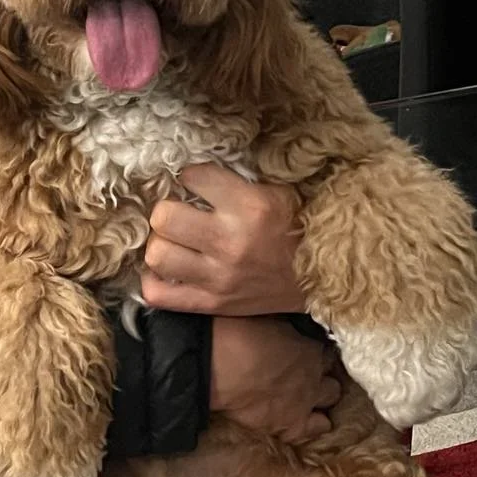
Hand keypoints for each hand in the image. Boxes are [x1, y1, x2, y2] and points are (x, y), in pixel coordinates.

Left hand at [141, 164, 303, 315]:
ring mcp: (218, 278)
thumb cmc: (296, 227)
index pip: (192, 177)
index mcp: (248, 206)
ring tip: (174, 241)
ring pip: (157, 254)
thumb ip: (234, 181)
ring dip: (161, 244)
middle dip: (167, 210)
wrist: (322, 277)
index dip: (191, 176)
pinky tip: (169, 269)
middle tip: (179, 213)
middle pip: (163, 218)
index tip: (196, 183)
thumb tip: (193, 172)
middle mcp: (229, 241)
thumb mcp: (275, 190)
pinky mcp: (212, 304)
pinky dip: (155, 280)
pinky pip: (158, 294)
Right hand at [209, 316, 340, 442]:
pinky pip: (315, 429)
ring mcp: (306, 403)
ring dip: (320, 396)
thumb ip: (286, 328)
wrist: (218, 368)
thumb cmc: (235, 334)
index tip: (304, 349)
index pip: (327, 350)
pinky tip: (298, 418)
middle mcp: (316, 376)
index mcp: (310, 347)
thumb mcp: (267, 317)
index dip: (314, 350)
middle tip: (304, 372)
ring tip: (303, 395)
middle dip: (321, 374)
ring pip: (331, 399)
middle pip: (332, 376)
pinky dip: (310, 424)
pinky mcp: (292, 427)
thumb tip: (289, 328)